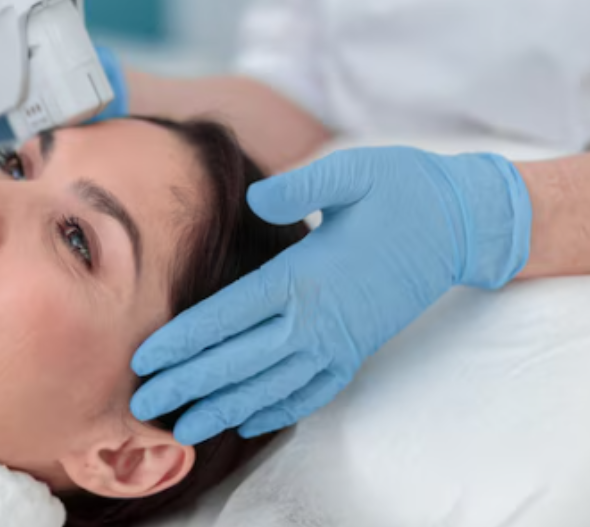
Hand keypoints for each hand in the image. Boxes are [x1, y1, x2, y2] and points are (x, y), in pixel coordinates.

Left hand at [131, 147, 531, 444]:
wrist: (461, 224)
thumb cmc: (402, 191)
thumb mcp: (353, 173)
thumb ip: (301, 187)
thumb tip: (254, 200)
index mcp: (304, 276)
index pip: (228, 316)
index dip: (183, 340)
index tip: (145, 359)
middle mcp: (316, 318)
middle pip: (238, 361)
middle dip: (188, 384)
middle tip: (143, 404)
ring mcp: (339, 342)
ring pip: (270, 386)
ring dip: (224, 409)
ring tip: (185, 430)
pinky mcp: (356, 351)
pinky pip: (311, 392)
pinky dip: (277, 411)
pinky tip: (249, 423)